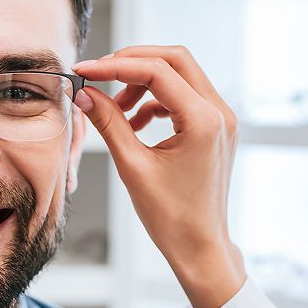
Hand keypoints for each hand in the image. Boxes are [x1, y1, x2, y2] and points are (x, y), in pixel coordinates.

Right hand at [74, 46, 244, 307]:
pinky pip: (185, 96)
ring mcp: (221, 119)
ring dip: (143, 82)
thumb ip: (109, 123)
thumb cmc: (171, 218)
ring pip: (180, 75)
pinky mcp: (215, 128)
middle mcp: (219, 113)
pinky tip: (134, 123)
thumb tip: (85, 94)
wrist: (200, 247)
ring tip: (115, 108)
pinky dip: (156, 100)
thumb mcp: (132, 166)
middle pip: (174, 60)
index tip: (86, 71)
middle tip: (99, 76)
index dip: (115, 66)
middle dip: (132, 62)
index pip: (156, 71)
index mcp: (203, 120)